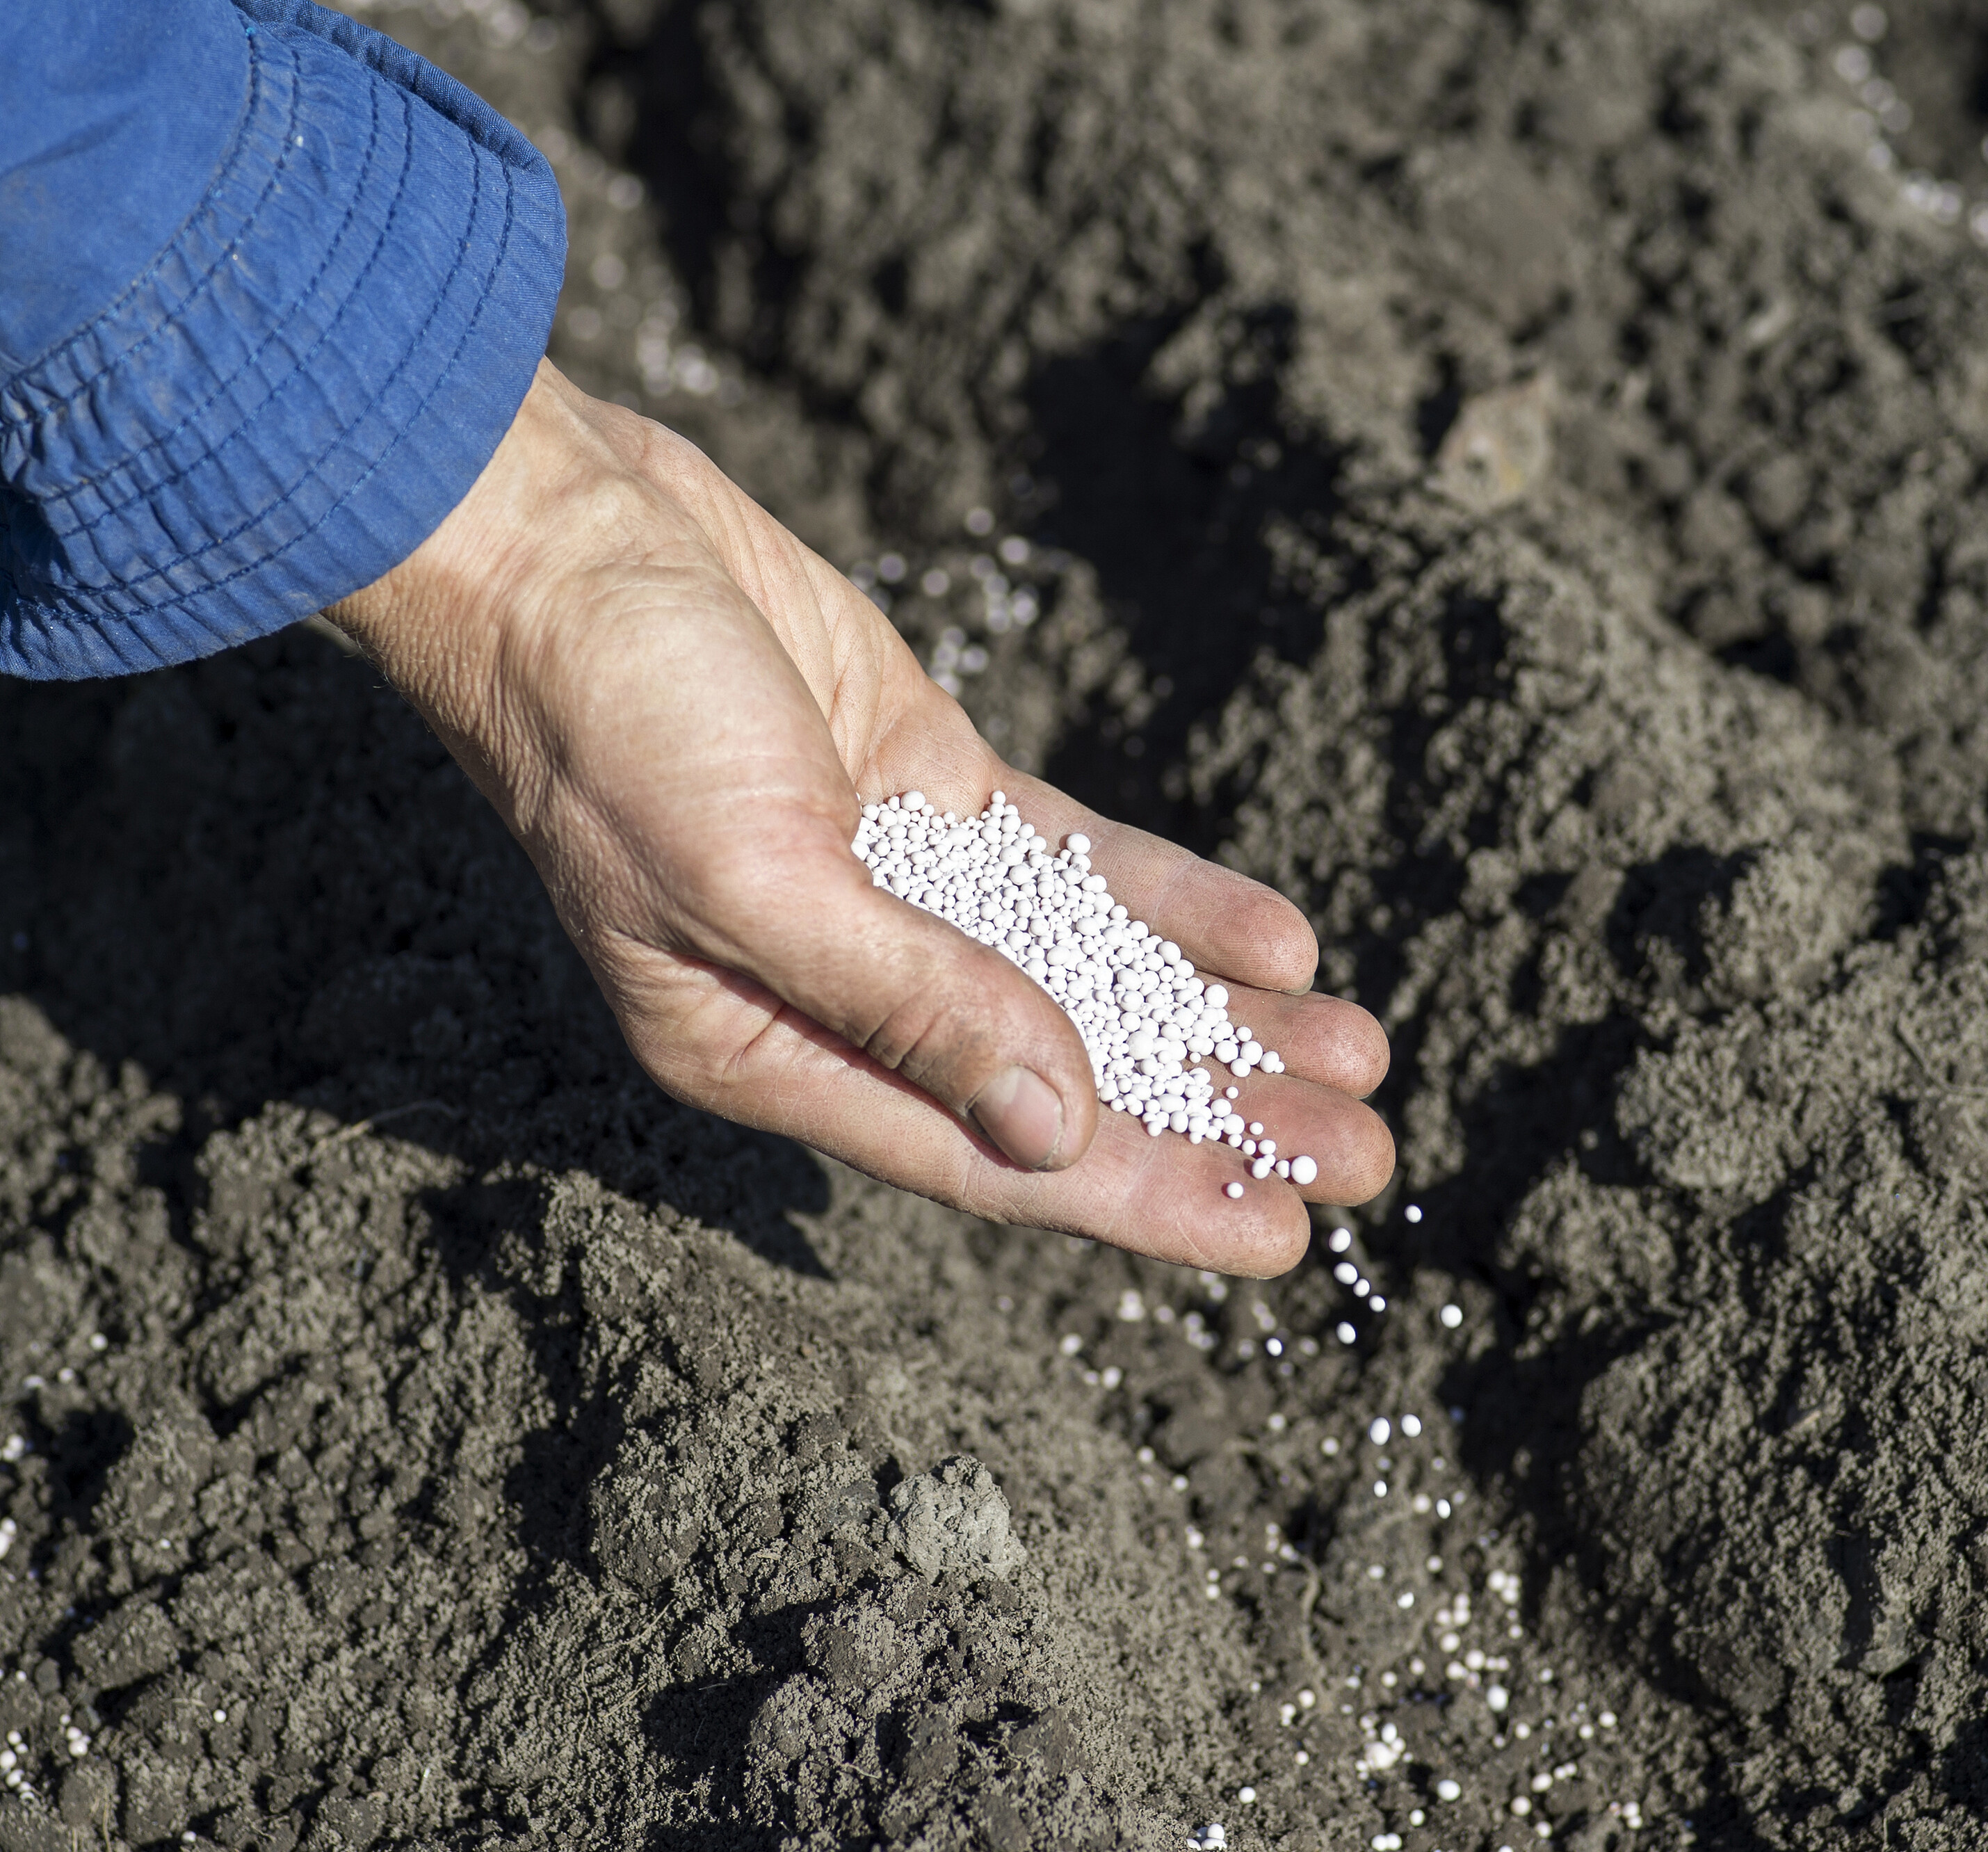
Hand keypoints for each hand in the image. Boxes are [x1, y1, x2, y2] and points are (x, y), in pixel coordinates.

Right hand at [327, 362, 1391, 1274]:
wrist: (556, 536)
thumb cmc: (610, 721)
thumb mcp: (755, 877)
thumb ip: (910, 1001)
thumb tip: (1056, 1125)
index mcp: (772, 1052)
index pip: (993, 1158)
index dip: (1144, 1199)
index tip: (1278, 1236)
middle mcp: (846, 990)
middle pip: (1068, 1081)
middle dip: (1219, 1120)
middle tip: (1367, 1160)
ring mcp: (901, 885)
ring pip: (1093, 979)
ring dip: (1222, 1021)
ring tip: (1360, 1058)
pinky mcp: (934, 786)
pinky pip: (1080, 866)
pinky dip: (1174, 903)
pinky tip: (1282, 939)